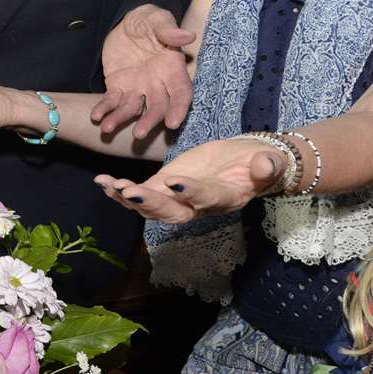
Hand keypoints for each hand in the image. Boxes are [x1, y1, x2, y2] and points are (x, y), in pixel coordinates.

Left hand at [92, 4, 195, 136]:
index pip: (180, 94)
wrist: (127, 21)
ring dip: (121, 119)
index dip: (178, 109)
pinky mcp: (118, 86)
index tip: (172, 123)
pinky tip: (95, 116)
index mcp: (173, 69)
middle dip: (149, 121)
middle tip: (139, 134)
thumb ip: (169, 30)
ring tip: (107, 128)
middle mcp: (157, 84)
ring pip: (132, 108)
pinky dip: (104, 109)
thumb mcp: (158, 20)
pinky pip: (111, 101)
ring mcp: (137, 88)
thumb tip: (187, 36)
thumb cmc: (150, 20)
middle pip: (157, 107)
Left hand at [93, 138, 286, 222]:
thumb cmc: (260, 162)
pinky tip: (103, 181)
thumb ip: (268, 166)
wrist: (249, 163)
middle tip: (130, 191)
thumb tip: (267, 165)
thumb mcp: (269, 161)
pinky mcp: (166, 188)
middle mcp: (199, 206)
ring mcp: (179, 199)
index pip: (208, 199)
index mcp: (226, 198)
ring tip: (110, 185)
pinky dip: (121, 190)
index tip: (175, 182)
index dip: (192, 193)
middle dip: (150, 203)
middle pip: (173, 212)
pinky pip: (142, 194)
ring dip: (128, 198)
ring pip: (151, 207)